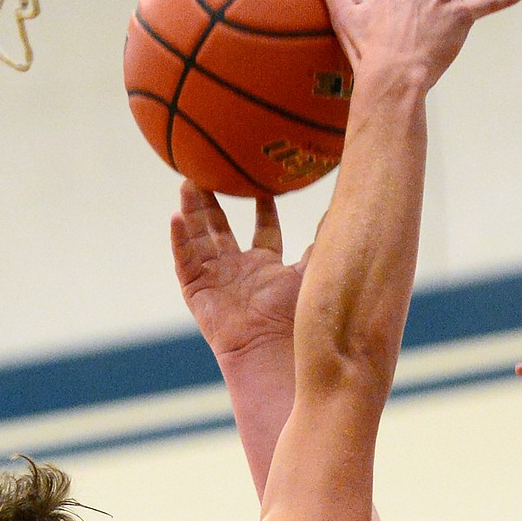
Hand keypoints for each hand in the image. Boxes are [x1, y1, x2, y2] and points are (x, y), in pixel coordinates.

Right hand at [170, 182, 309, 359]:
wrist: (269, 349)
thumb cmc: (293, 318)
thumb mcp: (309, 273)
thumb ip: (321, 244)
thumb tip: (346, 213)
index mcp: (267, 266)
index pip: (264, 229)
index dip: (263, 206)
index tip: (263, 182)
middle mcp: (239, 270)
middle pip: (223, 228)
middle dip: (215, 201)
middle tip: (209, 171)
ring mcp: (216, 279)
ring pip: (199, 237)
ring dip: (192, 210)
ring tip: (186, 180)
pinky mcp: (197, 291)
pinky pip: (183, 261)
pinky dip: (179, 240)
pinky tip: (175, 216)